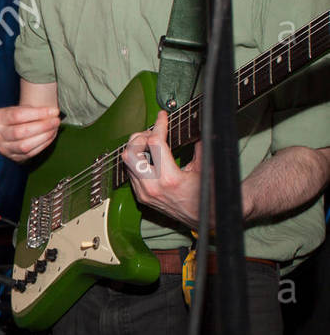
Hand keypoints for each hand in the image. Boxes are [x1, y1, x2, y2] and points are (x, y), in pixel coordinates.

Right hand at [0, 105, 60, 161]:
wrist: (12, 129)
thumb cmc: (19, 117)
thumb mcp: (21, 109)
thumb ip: (34, 111)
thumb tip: (53, 114)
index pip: (17, 116)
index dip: (38, 113)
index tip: (54, 111)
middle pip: (20, 132)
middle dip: (42, 126)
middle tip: (56, 121)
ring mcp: (3, 148)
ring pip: (24, 146)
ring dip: (43, 137)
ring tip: (54, 128)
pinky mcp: (13, 157)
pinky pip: (29, 154)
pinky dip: (43, 145)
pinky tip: (50, 136)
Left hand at [123, 111, 202, 226]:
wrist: (206, 218)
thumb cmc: (208, 195)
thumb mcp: (205, 167)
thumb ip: (198, 144)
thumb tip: (195, 125)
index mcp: (169, 179)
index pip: (154, 143)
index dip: (159, 125)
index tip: (162, 116)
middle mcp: (152, 186)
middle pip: (131, 152)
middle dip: (140, 136)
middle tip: (153, 131)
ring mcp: (144, 193)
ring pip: (126, 162)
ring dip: (136, 148)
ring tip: (150, 142)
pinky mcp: (141, 196)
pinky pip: (130, 173)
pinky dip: (137, 160)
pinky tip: (148, 155)